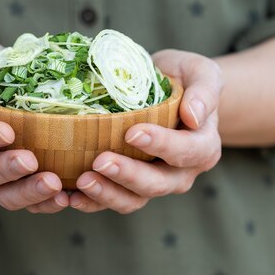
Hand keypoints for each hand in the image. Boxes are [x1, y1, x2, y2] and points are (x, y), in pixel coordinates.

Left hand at [69, 49, 223, 213]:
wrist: (165, 90)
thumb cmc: (183, 78)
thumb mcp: (200, 72)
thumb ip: (204, 90)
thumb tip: (194, 115)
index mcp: (202, 146)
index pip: (186, 151)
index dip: (161, 145)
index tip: (132, 133)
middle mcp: (180, 172)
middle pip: (157, 183)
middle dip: (127, 174)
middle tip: (100, 160)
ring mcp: (154, 183)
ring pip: (133, 199)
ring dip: (106, 193)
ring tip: (81, 181)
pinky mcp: (128, 187)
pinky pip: (111, 200)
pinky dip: (91, 201)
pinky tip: (70, 196)